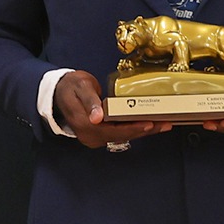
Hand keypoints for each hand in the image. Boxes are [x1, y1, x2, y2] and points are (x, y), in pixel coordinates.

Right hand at [53, 70, 167, 149]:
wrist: (59, 92)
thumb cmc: (71, 86)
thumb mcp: (80, 87)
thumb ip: (90, 101)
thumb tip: (97, 118)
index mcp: (85, 125)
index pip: (114, 130)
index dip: (132, 128)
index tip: (149, 124)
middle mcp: (90, 136)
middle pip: (122, 136)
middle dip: (144, 130)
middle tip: (164, 124)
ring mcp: (94, 137)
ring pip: (122, 136)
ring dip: (143, 131)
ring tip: (162, 124)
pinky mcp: (99, 135)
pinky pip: (119, 133)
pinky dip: (134, 129)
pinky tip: (148, 124)